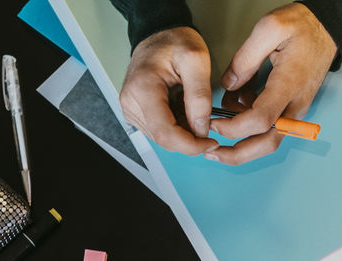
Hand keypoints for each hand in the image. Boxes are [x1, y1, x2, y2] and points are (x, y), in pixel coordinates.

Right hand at [120, 27, 219, 156]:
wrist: (159, 34)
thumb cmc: (174, 42)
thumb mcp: (196, 60)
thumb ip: (200, 95)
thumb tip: (201, 128)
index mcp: (143, 88)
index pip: (166, 133)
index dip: (191, 145)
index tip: (211, 142)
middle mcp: (131, 101)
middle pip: (164, 139)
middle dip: (190, 140)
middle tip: (209, 126)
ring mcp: (131, 108)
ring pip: (162, 138)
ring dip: (183, 132)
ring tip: (192, 109)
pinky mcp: (135, 112)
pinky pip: (159, 130)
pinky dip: (176, 126)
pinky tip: (182, 109)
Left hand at [207, 4, 335, 164]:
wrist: (327, 28)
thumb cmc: (303, 27)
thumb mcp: (271, 28)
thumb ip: (245, 58)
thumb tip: (228, 85)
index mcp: (289, 85)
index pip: (262, 119)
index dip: (234, 127)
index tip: (213, 122)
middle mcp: (295, 105)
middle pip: (267, 143)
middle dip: (238, 154)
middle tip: (212, 153)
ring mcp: (295, 110)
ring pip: (269, 140)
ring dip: (242, 144)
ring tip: (218, 127)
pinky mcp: (292, 109)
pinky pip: (270, 129)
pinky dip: (250, 129)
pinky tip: (235, 110)